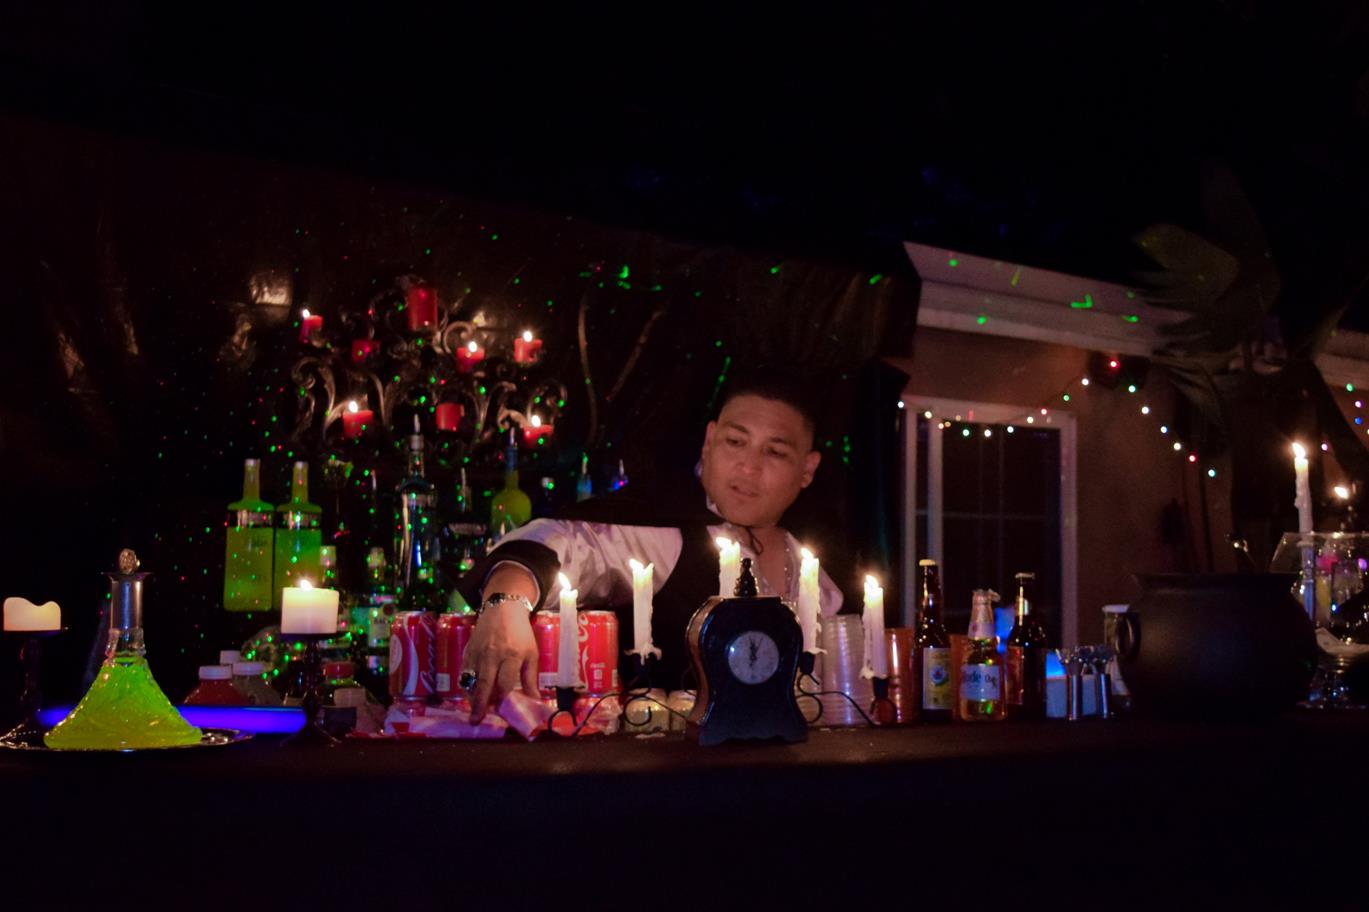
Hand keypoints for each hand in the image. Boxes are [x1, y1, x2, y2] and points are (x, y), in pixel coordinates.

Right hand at [462, 600, 539, 722]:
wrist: (502, 610)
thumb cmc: (520, 633)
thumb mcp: (531, 653)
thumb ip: (530, 678)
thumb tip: (534, 701)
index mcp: (512, 655)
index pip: (505, 682)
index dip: (503, 698)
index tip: (502, 711)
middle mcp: (493, 654)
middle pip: (485, 683)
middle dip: (480, 704)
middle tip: (476, 720)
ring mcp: (478, 652)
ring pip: (471, 679)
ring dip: (471, 697)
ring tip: (474, 711)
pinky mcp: (467, 651)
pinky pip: (464, 672)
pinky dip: (466, 686)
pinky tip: (470, 695)